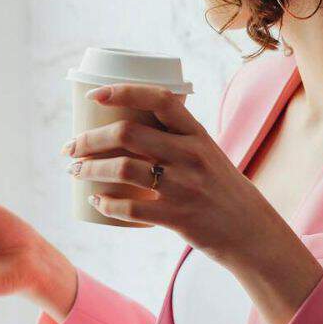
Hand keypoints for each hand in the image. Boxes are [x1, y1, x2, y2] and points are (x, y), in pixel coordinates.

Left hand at [65, 83, 307, 271]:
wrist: (251, 231)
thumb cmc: (222, 189)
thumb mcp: (207, 154)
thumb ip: (175, 140)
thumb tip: (127, 130)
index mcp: (198, 134)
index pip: (159, 99)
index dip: (123, 91)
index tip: (94, 96)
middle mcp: (191, 155)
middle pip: (127, 134)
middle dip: (89, 139)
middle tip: (71, 147)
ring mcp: (184, 186)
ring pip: (121, 169)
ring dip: (90, 169)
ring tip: (76, 171)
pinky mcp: (178, 216)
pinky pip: (130, 208)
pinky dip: (106, 204)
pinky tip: (96, 202)